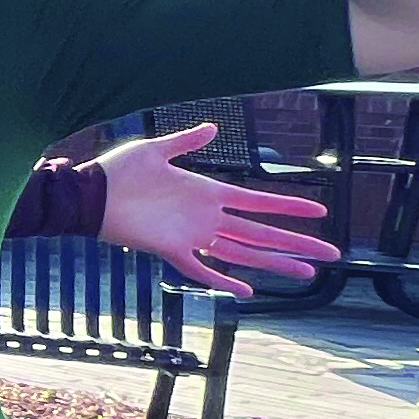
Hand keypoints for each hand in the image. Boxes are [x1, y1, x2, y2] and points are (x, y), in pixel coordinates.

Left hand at [93, 122, 335, 295]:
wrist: (88, 194)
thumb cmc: (118, 171)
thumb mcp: (155, 150)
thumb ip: (186, 140)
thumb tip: (214, 127)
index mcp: (208, 192)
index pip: (258, 201)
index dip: (289, 206)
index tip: (320, 211)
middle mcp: (206, 217)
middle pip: (261, 233)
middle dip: (296, 243)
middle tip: (330, 254)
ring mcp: (191, 236)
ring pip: (242, 253)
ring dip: (273, 263)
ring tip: (306, 273)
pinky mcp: (169, 250)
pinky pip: (201, 270)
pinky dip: (222, 281)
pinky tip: (247, 291)